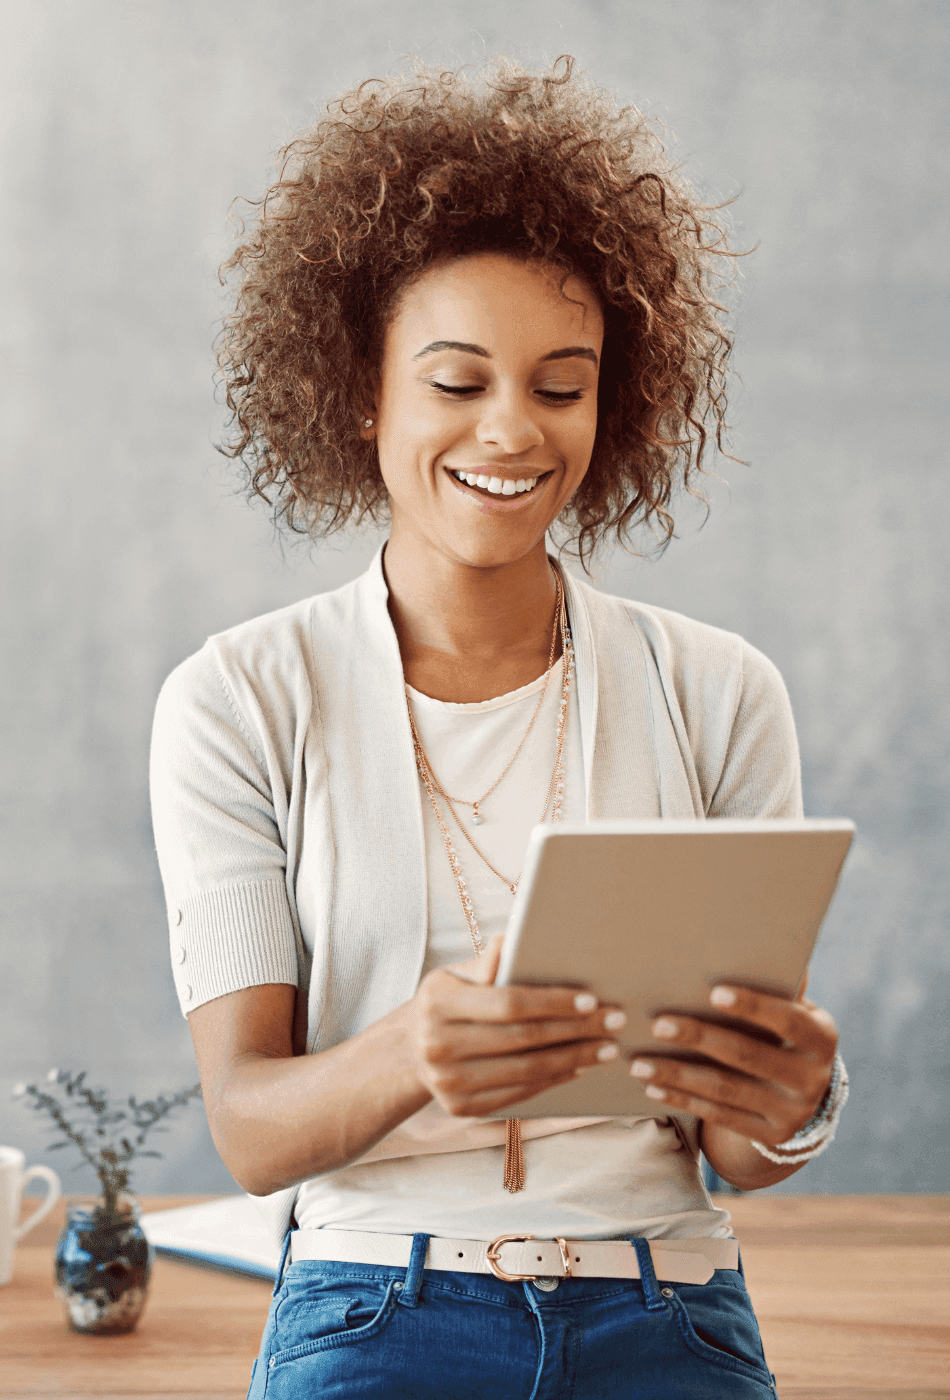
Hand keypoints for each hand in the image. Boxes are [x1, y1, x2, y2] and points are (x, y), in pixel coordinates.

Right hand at [409, 934, 626, 1116]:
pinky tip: (578, 1067)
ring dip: (574, 1059)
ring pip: (526, 1072)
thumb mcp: (454, 974)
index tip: (591, 1000)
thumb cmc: (445, 1002)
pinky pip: (518, 1094)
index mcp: (438, 1004)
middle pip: (523, 1040)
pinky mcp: (461, 1108)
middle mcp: (438, 1046)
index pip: (508, 1003)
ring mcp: (448, 1083)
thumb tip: (510, 939)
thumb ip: (485, 962)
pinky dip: (554, 1081)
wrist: (409, 1051)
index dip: (553, 1003)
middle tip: (614, 1022)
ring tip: (606, 1047)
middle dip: (576, 1031)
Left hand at [629, 983, 837, 1147]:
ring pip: (725, 1091)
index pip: (788, 1020)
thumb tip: (757, 932)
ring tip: (638, 1063)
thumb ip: (778, 984)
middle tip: (657, 1024)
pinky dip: (682, 1099)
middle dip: (699, 1038)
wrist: (803, 1095)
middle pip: (747, 1056)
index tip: (712, 991)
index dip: (753, 1006)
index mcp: (821, 1038)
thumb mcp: (793, 1011)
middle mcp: (812, 1078)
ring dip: (677, 1075)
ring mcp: (792, 1113)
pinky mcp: (769, 1136)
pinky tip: (652, 1088)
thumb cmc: (784, 1034)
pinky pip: (718, 1116)